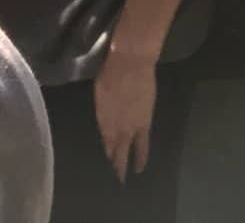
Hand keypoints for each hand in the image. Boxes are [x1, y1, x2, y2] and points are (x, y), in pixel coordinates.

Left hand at [93, 45, 157, 183]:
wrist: (130, 64)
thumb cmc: (111, 72)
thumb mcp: (100, 92)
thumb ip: (103, 110)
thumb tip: (105, 120)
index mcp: (101, 118)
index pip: (102, 140)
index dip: (103, 151)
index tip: (102, 162)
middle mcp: (113, 126)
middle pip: (111, 150)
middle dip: (111, 165)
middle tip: (110, 180)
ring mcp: (129, 126)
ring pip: (125, 151)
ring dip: (123, 165)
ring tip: (122, 180)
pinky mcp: (144, 123)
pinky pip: (142, 145)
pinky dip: (141, 157)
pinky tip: (139, 168)